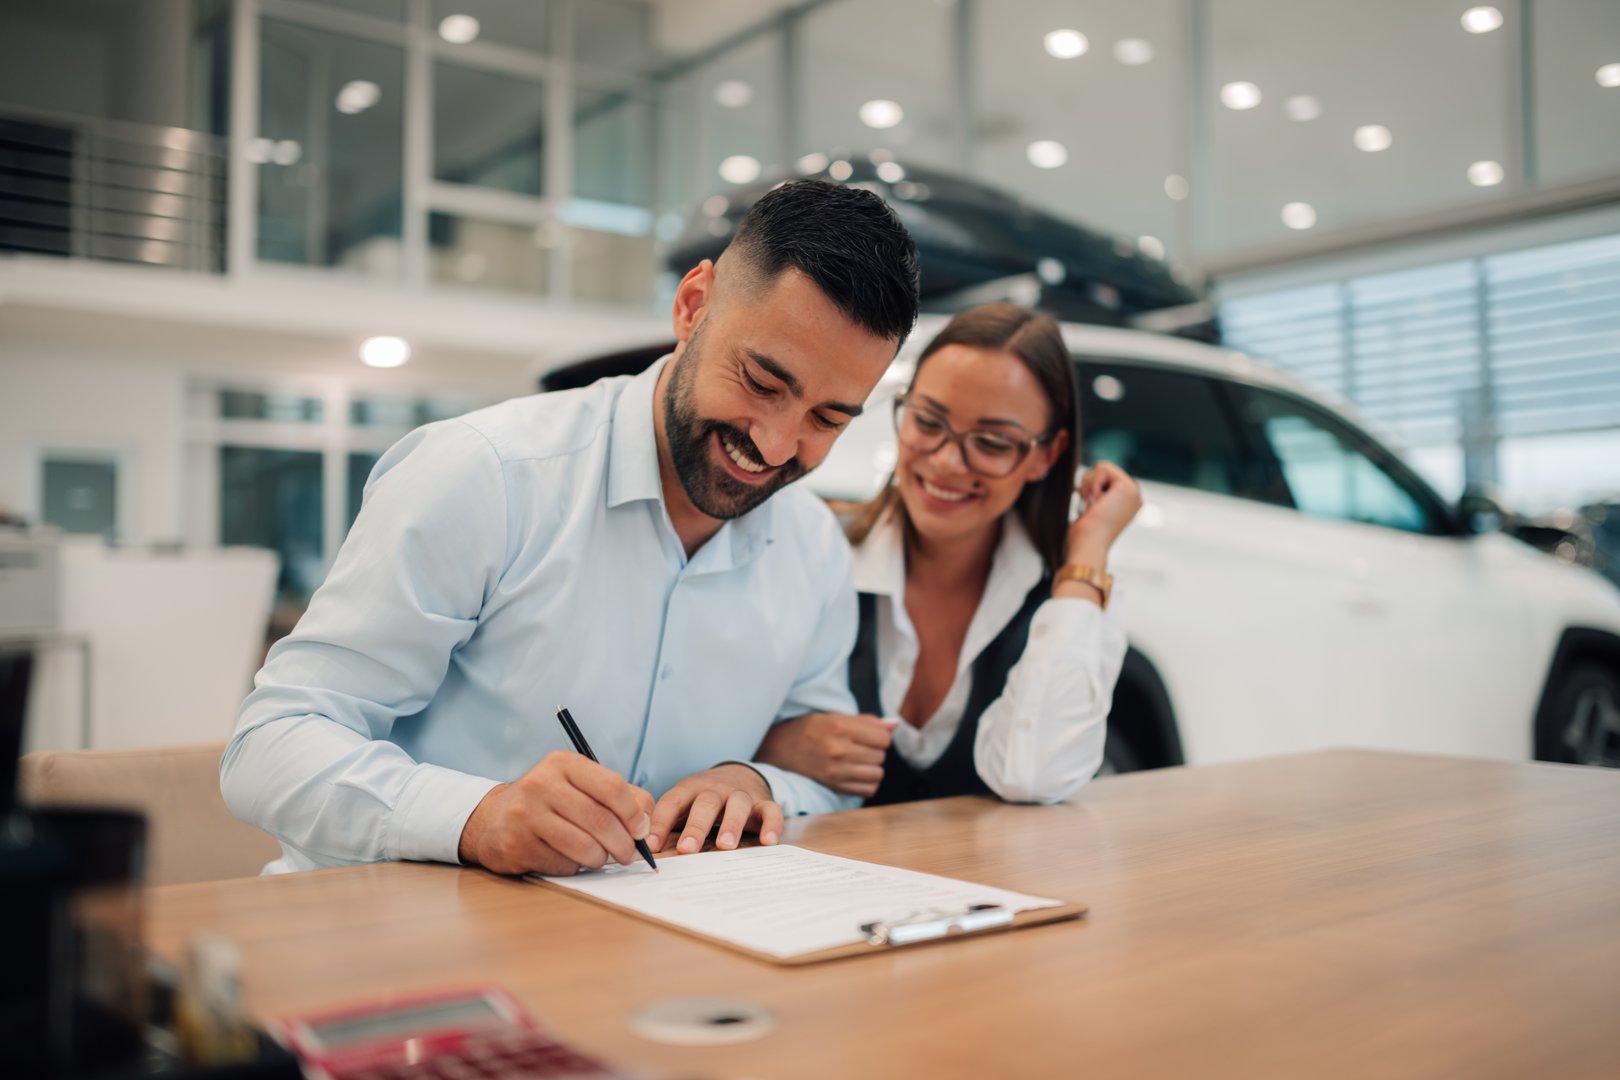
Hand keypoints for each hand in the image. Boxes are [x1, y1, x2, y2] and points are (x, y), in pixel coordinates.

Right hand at [457, 751, 654, 875]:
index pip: (612, 787)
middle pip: (600, 820)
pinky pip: (563, 864)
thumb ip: (620, 797)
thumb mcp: (580, 786)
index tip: (640, 831)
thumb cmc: (550, 802)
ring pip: (584, 846)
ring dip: (601, 859)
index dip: (633, 813)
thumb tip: (646, 824)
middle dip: (623, 844)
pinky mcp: (517, 844)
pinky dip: (575, 867)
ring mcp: (526, 814)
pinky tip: (568, 858)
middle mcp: (541, 783)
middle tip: (628, 855)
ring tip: (600, 857)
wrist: (493, 819)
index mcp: (563, 763)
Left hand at [648, 763, 784, 854]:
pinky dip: (771, 825)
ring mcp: (741, 794)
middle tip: (687, 849)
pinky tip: (767, 842)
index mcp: (690, 788)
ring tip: (726, 846)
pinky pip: (771, 811)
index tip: (651, 845)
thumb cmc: (703, 800)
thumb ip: (669, 823)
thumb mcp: (684, 803)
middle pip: (706, 803)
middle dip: (696, 826)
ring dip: (732, 824)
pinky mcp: (764, 802)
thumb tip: (642, 850)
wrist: (739, 774)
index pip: (672, 802)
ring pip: (738, 804)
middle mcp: (716, 789)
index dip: (661, 823)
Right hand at [756, 712, 891, 796]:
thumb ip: (866, 721)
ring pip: (877, 774)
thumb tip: (894, 725)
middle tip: (862, 747)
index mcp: (840, 727)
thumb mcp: (835, 717)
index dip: (880, 736)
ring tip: (860, 761)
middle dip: (876, 751)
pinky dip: (867, 783)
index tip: (870, 736)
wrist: (779, 748)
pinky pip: (867, 790)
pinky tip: (857, 774)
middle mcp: (838, 750)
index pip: (883, 738)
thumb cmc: (810, 729)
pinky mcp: (834, 786)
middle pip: (880, 756)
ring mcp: (836, 771)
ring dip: (873, 768)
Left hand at [1066, 461, 1141, 564]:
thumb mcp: (1092, 510)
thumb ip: (1096, 495)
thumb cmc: (1085, 535)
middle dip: (1089, 485)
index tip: (1092, 509)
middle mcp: (1134, 496)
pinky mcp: (1128, 487)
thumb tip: (1087, 481)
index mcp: (1127, 502)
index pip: (1104, 476)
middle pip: (1104, 469)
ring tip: (1094, 506)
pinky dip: (1092, 484)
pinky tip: (1096, 502)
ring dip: (1089, 486)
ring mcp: (1134, 491)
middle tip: (1092, 507)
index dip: (1090, 488)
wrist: (1089, 546)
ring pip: (1103, 467)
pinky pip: (1102, 468)